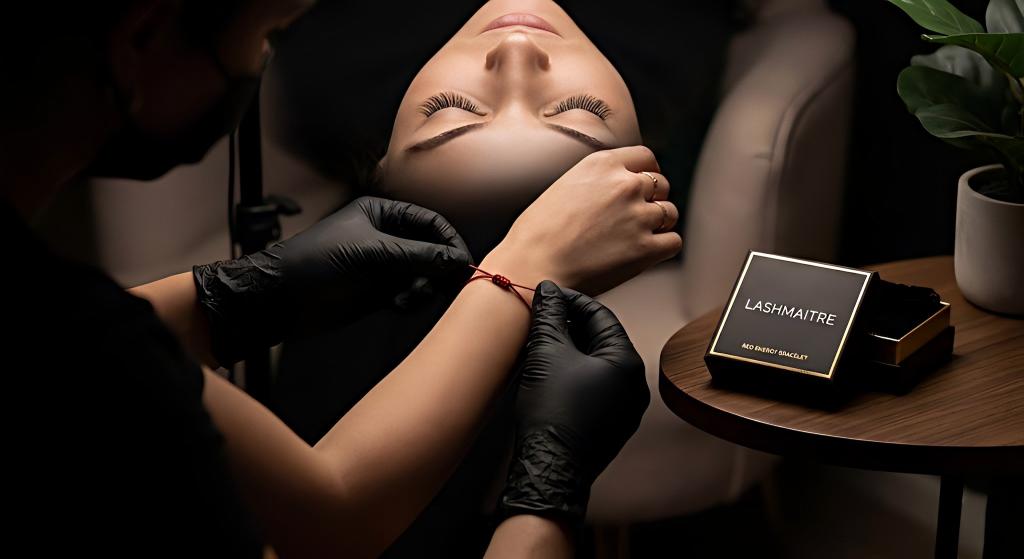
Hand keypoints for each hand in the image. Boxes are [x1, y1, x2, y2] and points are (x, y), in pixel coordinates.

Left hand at [193, 196, 470, 365]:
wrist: (281, 299)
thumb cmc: (316, 262)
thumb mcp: (370, 253)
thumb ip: (416, 255)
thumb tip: (457, 259)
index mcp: (383, 213)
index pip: (431, 222)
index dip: (449, 241)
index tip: (462, 263)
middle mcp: (388, 236)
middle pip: (432, 250)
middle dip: (439, 269)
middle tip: (445, 286)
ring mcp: (386, 265)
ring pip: (425, 275)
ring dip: (425, 288)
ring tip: (408, 298)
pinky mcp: (381, 291)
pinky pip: (412, 294)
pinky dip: (413, 300)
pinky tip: (397, 306)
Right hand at [483, 146, 680, 294]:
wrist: (531, 267)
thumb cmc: (536, 234)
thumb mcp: (563, 186)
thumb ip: (595, 182)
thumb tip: (612, 191)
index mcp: (602, 164)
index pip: (645, 157)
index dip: (647, 173)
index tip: (644, 185)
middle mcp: (625, 184)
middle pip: (661, 184)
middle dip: (652, 200)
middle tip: (635, 217)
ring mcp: (638, 215)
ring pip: (670, 213)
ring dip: (659, 224)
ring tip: (636, 238)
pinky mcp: (645, 248)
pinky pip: (673, 241)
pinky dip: (663, 247)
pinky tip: (644, 253)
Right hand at [499, 281, 648, 522]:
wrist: (549, 469)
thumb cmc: (551, 412)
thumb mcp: (546, 353)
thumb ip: (549, 315)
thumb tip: (548, 291)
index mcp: (627, 362)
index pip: (600, 315)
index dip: (571, 300)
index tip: (547, 295)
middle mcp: (634, 384)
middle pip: (601, 339)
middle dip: (571, 325)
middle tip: (542, 317)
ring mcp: (626, 408)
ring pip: (598, 365)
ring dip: (572, 350)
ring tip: (543, 343)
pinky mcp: (612, 425)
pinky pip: (597, 388)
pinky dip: (576, 374)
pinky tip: (552, 373)